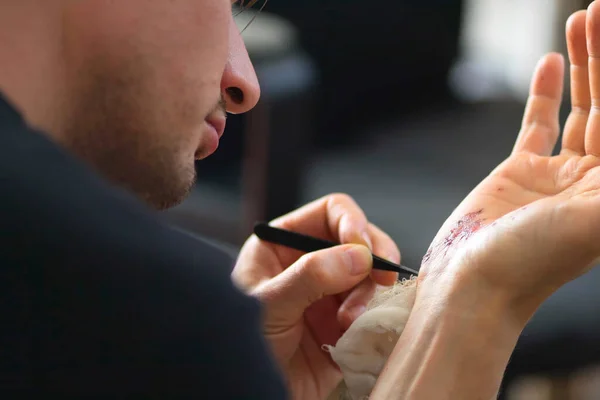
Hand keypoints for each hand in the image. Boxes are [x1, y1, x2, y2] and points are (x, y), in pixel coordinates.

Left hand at [231, 194, 399, 399]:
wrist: (246, 394)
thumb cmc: (238, 344)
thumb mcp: (269, 303)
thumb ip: (310, 276)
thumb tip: (359, 255)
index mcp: (284, 246)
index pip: (330, 214)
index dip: (353, 224)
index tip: (365, 251)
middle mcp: (310, 265)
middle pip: (360, 242)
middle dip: (373, 260)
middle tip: (381, 280)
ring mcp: (329, 296)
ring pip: (371, 279)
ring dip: (369, 297)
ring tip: (349, 323)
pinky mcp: (344, 327)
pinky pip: (375, 312)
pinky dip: (376, 319)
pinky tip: (359, 333)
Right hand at [419, 5, 599, 316]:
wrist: (470, 285)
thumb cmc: (529, 263)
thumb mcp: (593, 222)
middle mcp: (593, 179)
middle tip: (599, 12)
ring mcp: (555, 174)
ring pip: (578, 108)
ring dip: (583, 65)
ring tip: (579, 21)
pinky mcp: (518, 173)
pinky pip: (537, 124)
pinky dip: (544, 92)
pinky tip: (549, 62)